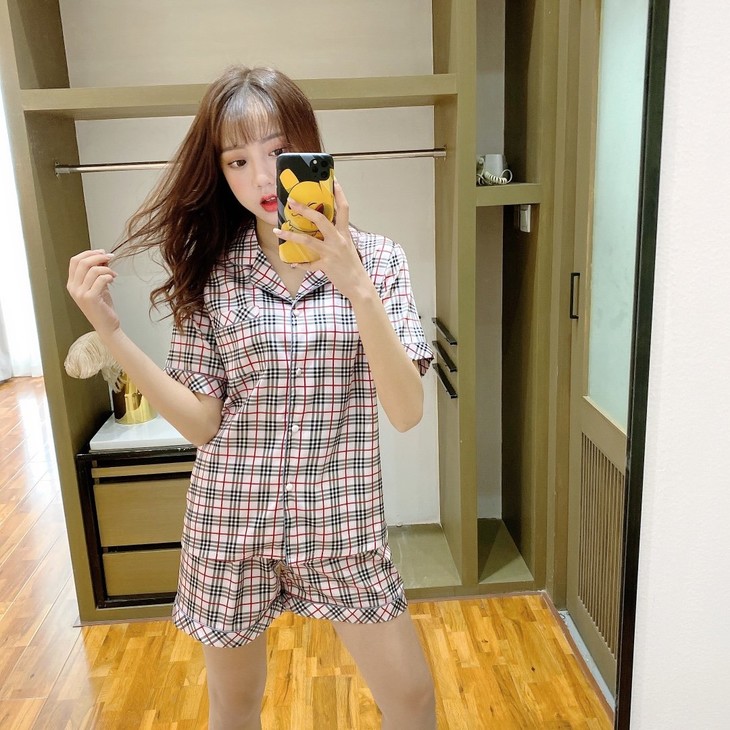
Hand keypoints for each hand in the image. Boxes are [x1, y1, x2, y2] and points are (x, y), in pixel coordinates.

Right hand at [67, 250, 120, 336]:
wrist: (107, 325)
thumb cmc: (103, 306)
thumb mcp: (98, 286)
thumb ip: (97, 272)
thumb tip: (103, 256)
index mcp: (72, 284)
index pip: (74, 261)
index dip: (88, 253)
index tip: (102, 252)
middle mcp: (73, 288)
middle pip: (82, 262)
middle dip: (98, 256)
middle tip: (110, 256)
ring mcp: (80, 293)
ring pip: (92, 270)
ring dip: (106, 268)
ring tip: (113, 274)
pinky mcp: (90, 298)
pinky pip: (100, 279)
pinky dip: (108, 276)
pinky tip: (113, 279)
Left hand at [274, 181, 372, 299]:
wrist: (359, 285)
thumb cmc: (353, 266)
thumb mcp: (348, 247)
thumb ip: (338, 236)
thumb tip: (326, 228)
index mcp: (345, 233)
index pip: (344, 208)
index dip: (338, 193)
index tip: (332, 180)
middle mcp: (339, 240)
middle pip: (321, 219)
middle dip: (305, 210)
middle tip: (291, 202)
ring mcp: (332, 252)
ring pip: (308, 240)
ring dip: (291, 235)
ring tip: (279, 231)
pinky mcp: (326, 265)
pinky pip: (309, 264)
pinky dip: (300, 264)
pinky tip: (292, 263)